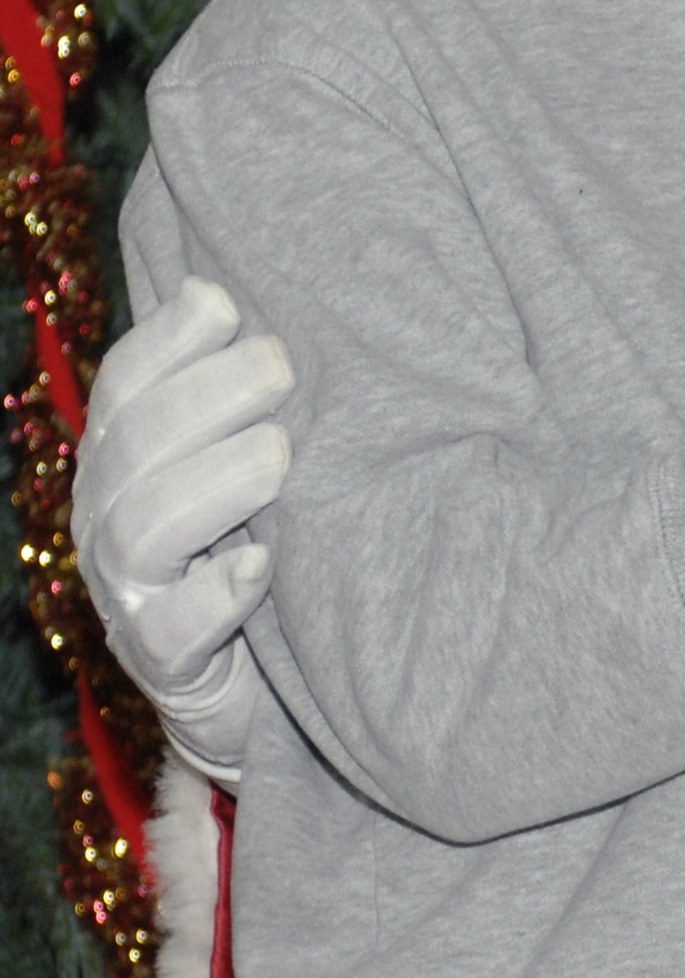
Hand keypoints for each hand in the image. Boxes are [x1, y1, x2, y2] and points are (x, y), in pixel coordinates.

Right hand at [71, 278, 293, 781]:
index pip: (124, 386)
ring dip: (213, 485)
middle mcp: (112, 520)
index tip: (227, 302)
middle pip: (133, 448)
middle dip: (203, 399)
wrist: (264, 684)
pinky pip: (173, 632)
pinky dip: (215, 597)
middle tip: (281, 368)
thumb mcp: (256, 460)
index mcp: (125, 459)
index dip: (168, 342)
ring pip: (141, 532)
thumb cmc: (266, 539)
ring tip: (280, 456)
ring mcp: (130, 596)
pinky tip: (259, 568)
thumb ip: (252, 392)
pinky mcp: (166, 667)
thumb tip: (252, 293)